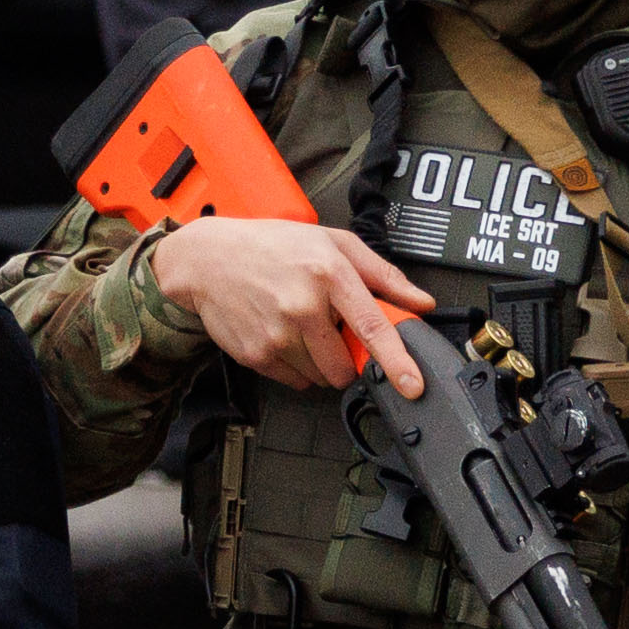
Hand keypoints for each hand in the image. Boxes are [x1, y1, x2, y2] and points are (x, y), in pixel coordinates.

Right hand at [146, 216, 431, 395]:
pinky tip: (283, 335)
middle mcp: (302, 307)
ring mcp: (276, 335)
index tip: (412, 385)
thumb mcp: (333, 243)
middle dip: (348, 358)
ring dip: (321, 361)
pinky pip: (296, 380)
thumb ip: (382, 274)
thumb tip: (421, 302)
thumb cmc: (272, 245)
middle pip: (346, 366)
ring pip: (321, 377)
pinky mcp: (256, 355)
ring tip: (301, 327)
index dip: (397, 361)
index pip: (371, 327)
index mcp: (328, 274)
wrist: (208, 259)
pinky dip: (298, 367)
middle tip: (332, 331)